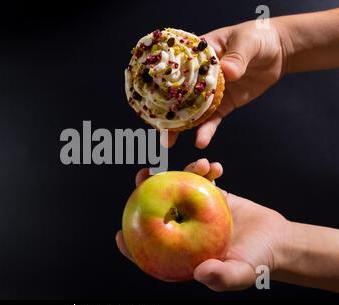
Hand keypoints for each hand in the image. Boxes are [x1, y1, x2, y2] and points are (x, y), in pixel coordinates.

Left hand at [116, 159, 290, 290]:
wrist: (277, 242)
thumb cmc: (257, 262)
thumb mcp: (241, 274)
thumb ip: (222, 277)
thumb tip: (200, 273)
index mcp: (183, 251)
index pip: (150, 251)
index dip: (132, 246)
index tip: (119, 234)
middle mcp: (184, 230)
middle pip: (157, 213)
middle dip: (145, 194)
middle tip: (143, 176)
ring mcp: (196, 211)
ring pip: (177, 189)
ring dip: (182, 172)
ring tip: (199, 164)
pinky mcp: (211, 196)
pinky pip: (202, 179)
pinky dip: (207, 170)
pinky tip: (216, 167)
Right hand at [161, 20, 284, 148]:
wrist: (278, 52)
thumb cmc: (258, 38)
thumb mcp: (247, 42)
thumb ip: (237, 57)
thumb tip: (228, 71)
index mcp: (198, 55)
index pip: (176, 69)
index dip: (162, 83)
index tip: (150, 97)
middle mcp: (199, 76)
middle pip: (177, 94)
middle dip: (165, 111)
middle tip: (155, 127)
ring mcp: (210, 92)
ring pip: (191, 111)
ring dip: (180, 127)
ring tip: (169, 142)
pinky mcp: (223, 105)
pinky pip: (212, 120)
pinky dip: (206, 131)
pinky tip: (200, 141)